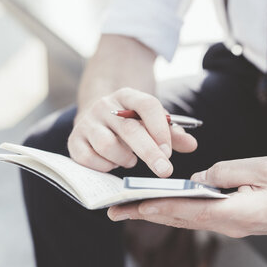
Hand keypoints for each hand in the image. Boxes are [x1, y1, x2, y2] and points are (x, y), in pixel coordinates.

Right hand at [68, 87, 196, 176]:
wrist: (95, 119)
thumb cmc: (129, 123)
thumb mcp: (150, 122)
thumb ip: (172, 134)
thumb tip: (192, 145)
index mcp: (127, 95)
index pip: (146, 105)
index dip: (160, 128)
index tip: (169, 151)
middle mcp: (104, 106)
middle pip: (129, 129)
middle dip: (149, 152)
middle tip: (165, 171)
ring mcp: (87, 123)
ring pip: (107, 145)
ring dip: (124, 159)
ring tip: (129, 160)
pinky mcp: (74, 141)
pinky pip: (89, 159)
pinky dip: (105, 166)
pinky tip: (111, 164)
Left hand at [108, 157, 266, 237]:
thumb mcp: (261, 168)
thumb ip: (225, 171)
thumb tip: (198, 178)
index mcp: (236, 213)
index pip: (191, 211)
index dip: (163, 207)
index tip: (137, 205)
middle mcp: (226, 225)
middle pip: (178, 220)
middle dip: (145, 215)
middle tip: (114, 212)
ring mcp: (225, 227)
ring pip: (182, 221)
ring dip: (153, 215)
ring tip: (126, 210)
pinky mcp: (226, 223)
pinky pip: (192, 219)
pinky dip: (171, 214)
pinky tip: (156, 209)